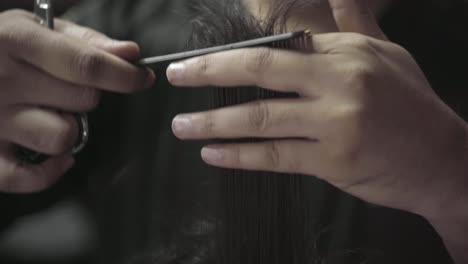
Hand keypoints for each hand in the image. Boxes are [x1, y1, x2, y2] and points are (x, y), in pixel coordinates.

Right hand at [0, 10, 154, 192]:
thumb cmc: (0, 48)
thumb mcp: (36, 28)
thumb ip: (85, 41)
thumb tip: (130, 54)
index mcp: (16, 42)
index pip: (86, 65)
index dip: (124, 75)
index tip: (142, 78)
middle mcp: (3, 81)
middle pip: (83, 100)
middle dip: (88, 94)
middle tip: (68, 88)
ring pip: (62, 137)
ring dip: (69, 129)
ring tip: (52, 115)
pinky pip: (29, 176)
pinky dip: (49, 171)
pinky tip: (54, 156)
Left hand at [167, 0, 467, 218]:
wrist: (443, 158)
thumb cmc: (411, 104)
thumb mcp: (387, 53)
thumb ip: (354, 21)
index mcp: (346, 52)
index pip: (277, 46)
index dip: (233, 54)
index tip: (201, 61)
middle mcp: (339, 81)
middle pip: (260, 71)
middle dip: (208, 73)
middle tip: (174, 77)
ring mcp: (336, 122)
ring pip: (261, 118)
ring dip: (213, 122)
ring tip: (182, 125)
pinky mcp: (334, 160)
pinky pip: (275, 156)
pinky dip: (239, 155)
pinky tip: (212, 154)